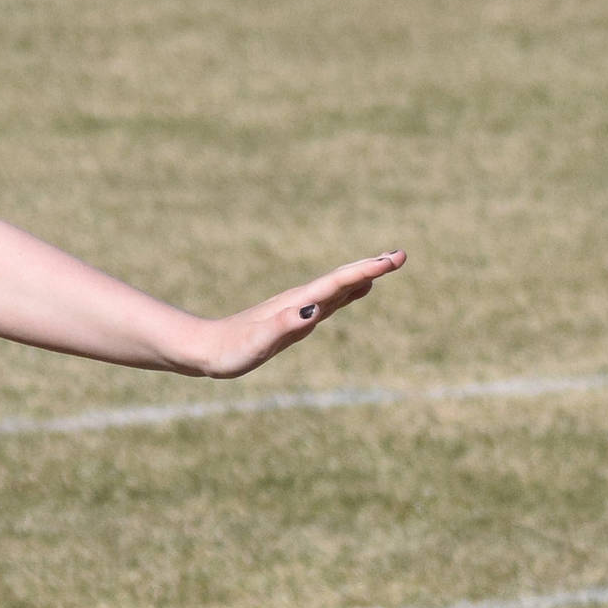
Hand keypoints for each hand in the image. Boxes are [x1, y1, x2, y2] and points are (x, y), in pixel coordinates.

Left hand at [189, 250, 404, 379]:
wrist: (206, 349)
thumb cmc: (231, 350)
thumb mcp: (258, 342)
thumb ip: (284, 326)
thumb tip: (312, 311)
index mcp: (296, 304)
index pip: (338, 283)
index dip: (366, 272)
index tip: (392, 260)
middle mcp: (300, 301)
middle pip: (342, 279)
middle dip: (371, 268)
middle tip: (400, 256)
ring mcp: (298, 308)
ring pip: (338, 287)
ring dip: (363, 276)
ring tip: (387, 265)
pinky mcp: (294, 318)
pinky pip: (329, 300)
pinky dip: (348, 291)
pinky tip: (356, 290)